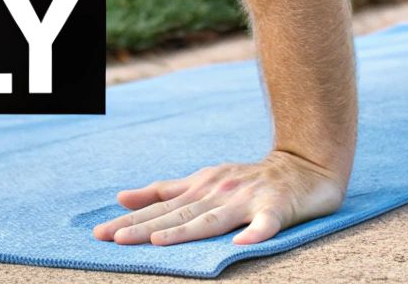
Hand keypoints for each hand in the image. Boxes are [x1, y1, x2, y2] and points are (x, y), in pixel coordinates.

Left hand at [92, 149, 347, 246]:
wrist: (305, 165)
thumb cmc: (249, 179)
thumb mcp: (203, 180)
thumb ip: (165, 190)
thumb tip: (121, 198)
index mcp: (201, 187)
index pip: (161, 207)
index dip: (131, 219)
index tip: (101, 233)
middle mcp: (219, 191)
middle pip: (178, 214)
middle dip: (144, 227)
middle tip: (113, 238)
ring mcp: (248, 199)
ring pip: (213, 219)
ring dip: (185, 230)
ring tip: (159, 241)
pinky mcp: (277, 207)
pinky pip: (266, 223)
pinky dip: (256, 232)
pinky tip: (243, 243)